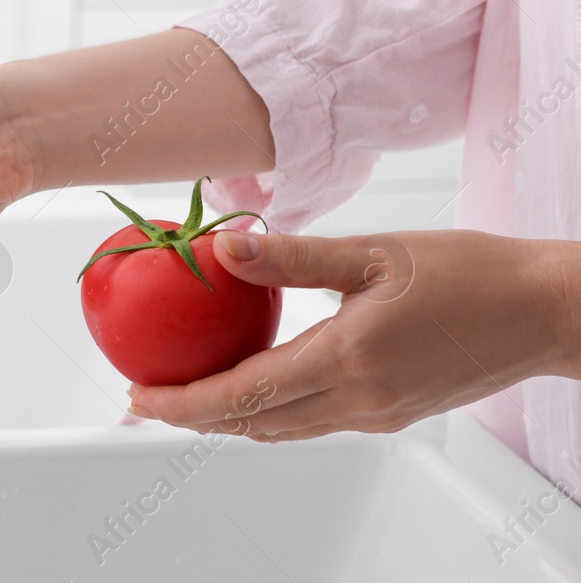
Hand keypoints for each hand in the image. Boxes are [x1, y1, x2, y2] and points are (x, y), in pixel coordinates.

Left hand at [129, 229, 580, 439]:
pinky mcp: (393, 412)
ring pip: (283, 428)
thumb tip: (224, 251)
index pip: (242, 394)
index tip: (138, 395)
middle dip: (193, 418)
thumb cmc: (472, 274)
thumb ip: (292, 257)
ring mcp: (378, 413)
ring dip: (230, 418)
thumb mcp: (374, 252)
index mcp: (349, 360)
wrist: (546, 312)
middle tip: (146, 400)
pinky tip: (256, 383)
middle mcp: (360, 401)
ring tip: (187, 396)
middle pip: (254, 423)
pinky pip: (314, 420)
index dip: (183, 402)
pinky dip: (271, 409)